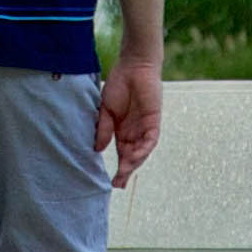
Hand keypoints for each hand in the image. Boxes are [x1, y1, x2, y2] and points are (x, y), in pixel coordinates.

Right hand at [98, 53, 162, 181]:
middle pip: (132, 157)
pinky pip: (151, 139)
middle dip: (126, 171)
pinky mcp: (154, 121)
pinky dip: (144, 148)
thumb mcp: (106, 110)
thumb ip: (103, 129)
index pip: (122, 154)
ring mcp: (145, 127)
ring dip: (134, 162)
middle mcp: (135, 132)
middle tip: (118, 183)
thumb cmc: (119, 85)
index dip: (120, 169)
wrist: (133, 67)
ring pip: (142, 151)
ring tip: (124, 171)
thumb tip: (97, 149)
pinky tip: (135, 156)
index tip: (112, 184)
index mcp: (123, 131)